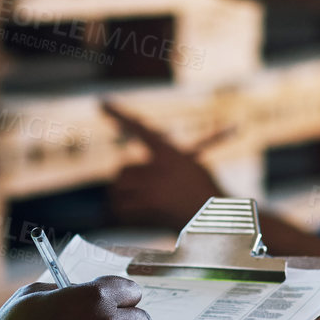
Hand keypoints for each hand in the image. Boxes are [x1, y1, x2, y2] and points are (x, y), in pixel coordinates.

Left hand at [103, 100, 229, 227]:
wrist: (217, 217)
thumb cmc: (206, 191)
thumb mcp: (191, 167)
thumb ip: (165, 162)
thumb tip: (136, 168)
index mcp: (170, 154)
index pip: (140, 130)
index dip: (119, 115)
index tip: (102, 102)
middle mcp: (158, 168)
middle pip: (122, 169)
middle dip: (124, 179)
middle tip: (133, 186)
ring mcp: (152, 188)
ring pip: (118, 190)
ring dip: (121, 197)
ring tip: (136, 202)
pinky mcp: (148, 209)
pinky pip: (122, 209)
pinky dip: (124, 213)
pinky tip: (138, 216)